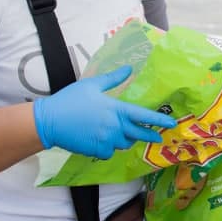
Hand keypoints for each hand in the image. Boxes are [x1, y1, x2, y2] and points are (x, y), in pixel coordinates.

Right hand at [33, 65, 176, 159]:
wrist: (49, 121)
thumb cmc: (70, 100)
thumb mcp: (92, 85)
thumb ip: (113, 78)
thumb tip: (128, 68)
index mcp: (116, 110)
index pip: (144, 116)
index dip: (159, 121)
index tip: (172, 124)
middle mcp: (115, 127)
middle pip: (139, 134)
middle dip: (149, 135)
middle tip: (157, 137)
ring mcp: (107, 140)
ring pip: (124, 143)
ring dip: (126, 139)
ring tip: (119, 133)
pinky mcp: (97, 151)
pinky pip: (110, 152)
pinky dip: (109, 148)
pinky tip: (102, 140)